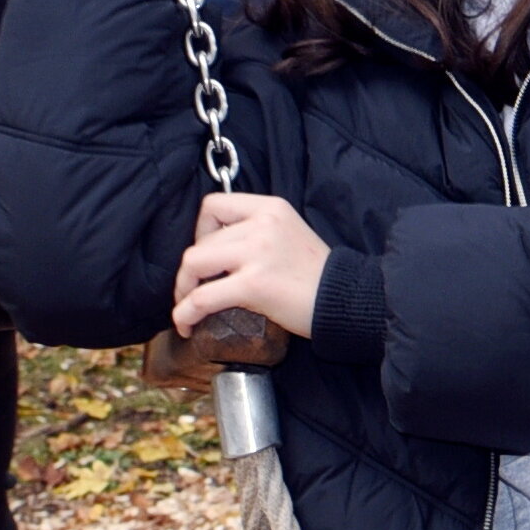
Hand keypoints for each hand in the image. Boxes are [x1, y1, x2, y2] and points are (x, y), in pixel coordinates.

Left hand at [174, 188, 328, 343]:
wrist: (345, 300)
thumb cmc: (317, 275)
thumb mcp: (288, 234)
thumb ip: (256, 231)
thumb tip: (216, 249)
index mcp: (270, 208)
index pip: (214, 204)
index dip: (201, 230)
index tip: (209, 253)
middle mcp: (261, 224)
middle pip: (201, 240)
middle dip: (192, 269)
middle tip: (198, 289)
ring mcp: (257, 253)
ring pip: (194, 264)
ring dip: (183, 288)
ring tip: (188, 307)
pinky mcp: (253, 284)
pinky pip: (202, 298)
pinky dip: (185, 313)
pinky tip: (185, 325)